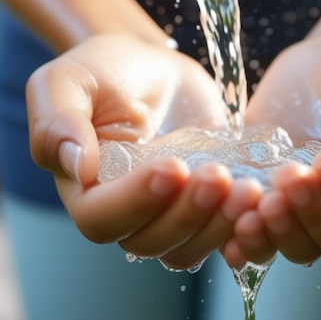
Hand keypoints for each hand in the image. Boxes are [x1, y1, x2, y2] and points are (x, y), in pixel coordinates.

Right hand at [26, 33, 261, 269]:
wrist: (153, 70)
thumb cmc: (106, 71)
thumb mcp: (70, 80)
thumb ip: (58, 120)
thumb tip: (78, 168)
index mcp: (85, 190)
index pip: (102, 218)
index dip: (137, 201)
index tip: (172, 166)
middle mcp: (126, 212)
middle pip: (150, 241)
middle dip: (187, 214)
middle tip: (219, 174)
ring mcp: (168, 213)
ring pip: (188, 249)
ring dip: (219, 225)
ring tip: (248, 189)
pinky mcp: (204, 207)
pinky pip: (221, 237)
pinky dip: (242, 228)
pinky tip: (262, 200)